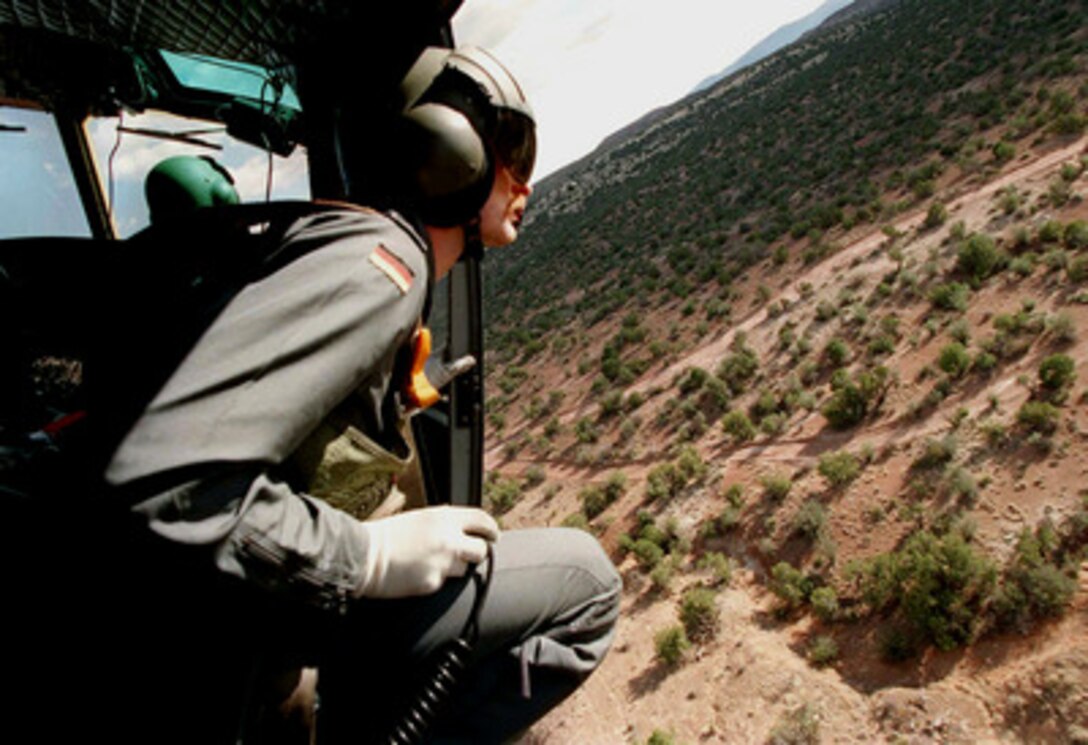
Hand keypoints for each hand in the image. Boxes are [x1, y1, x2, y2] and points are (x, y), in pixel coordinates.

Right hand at [355, 506, 498, 597]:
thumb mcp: (421, 519)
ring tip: (432, 563)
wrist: (365, 555)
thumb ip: (445, 524)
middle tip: (468, 555)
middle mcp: (448, 538)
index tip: (493, 535)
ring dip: (455, 568)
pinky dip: (436, 580)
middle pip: (482, 549)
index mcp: (444, 517)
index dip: (491, 529)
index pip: (482, 520)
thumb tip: (464, 531)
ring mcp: (443, 561)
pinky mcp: (434, 582)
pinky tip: (419, 573)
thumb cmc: (389, 535)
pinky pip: (444, 583)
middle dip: (477, 553)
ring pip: (465, 569)